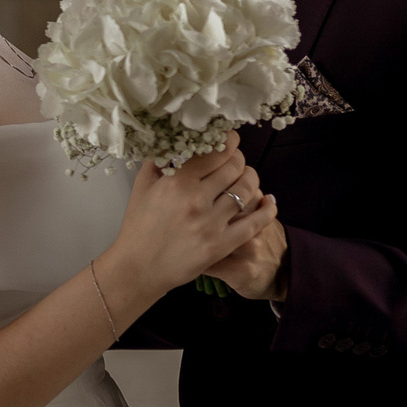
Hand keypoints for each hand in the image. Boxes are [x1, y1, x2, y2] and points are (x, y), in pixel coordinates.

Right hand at [104, 146, 279, 308]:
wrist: (138, 268)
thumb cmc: (138, 228)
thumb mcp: (141, 188)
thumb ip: (157, 161)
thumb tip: (172, 141)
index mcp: (177, 183)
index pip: (214, 152)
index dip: (228, 141)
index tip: (230, 139)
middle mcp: (197, 200)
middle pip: (234, 167)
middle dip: (239, 158)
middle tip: (236, 159)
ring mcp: (212, 223)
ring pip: (247, 189)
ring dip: (251, 178)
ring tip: (247, 177)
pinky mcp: (222, 244)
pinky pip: (255, 223)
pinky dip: (267, 209)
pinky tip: (268, 201)